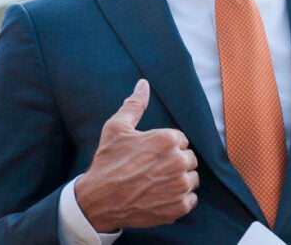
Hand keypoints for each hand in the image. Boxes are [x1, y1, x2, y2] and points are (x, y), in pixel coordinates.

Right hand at [74, 79, 198, 231]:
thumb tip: (143, 84)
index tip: (150, 156)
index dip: (164, 148)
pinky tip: (160, 197)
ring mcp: (180, 186)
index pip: (181, 140)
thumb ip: (134, 104)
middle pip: (189, 159)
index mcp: (167, 139)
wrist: (98, 199)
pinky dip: (179, 199)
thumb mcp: (116, 128)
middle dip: (174, 163)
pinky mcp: (179, 207)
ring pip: (191, 179)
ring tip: (156, 183)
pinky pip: (191, 199)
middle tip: (152, 170)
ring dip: (178, 181)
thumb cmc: (107, 161)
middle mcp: (178, 161)